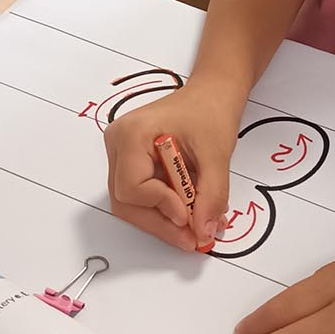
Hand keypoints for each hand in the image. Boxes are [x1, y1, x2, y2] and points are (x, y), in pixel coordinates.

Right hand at [104, 79, 241, 250]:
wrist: (211, 95)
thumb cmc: (211, 111)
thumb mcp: (217, 154)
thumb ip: (211, 195)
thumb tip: (204, 232)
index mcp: (131, 134)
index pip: (133, 186)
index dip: (161, 206)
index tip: (188, 215)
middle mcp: (118, 144)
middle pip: (127, 201)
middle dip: (160, 223)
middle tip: (192, 238)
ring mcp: (121, 154)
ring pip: (131, 204)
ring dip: (162, 220)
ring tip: (193, 229)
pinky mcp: (131, 163)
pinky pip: (140, 196)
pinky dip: (163, 209)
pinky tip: (186, 214)